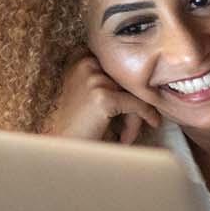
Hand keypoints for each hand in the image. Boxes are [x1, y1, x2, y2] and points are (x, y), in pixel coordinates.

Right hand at [45, 50, 160, 143]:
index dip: (129, 88)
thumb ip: (112, 82)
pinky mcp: (103, 97)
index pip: (121, 67)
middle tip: (128, 129)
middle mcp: (86, 64)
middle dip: (133, 105)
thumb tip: (149, 81)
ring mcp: (94, 79)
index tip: (136, 105)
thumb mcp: (92, 96)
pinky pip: (137, 105)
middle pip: (128, 79)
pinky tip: (136, 133)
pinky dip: (144, 118)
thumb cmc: (77, 127)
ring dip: (135, 117)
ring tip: (125, 137)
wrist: (60, 151)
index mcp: (81, 59)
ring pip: (135, 92)